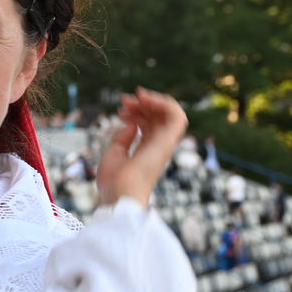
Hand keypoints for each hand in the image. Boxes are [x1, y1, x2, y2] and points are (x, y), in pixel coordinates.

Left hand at [96, 89, 188, 207]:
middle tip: (124, 100)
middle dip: (141, 104)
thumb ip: (123, 138)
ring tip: (136, 97)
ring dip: (153, 100)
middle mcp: (157, 145)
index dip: (137, 112)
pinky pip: (177, 116)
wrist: (119, 193)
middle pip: (157, 116)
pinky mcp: (168, 141)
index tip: (121, 110)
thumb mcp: (114, 153)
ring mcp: (164, 143)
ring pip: (169, 113)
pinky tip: (147, 100)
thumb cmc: (114, 180)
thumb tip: (132, 124)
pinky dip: (164, 103)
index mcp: (146, 149)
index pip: (149, 124)